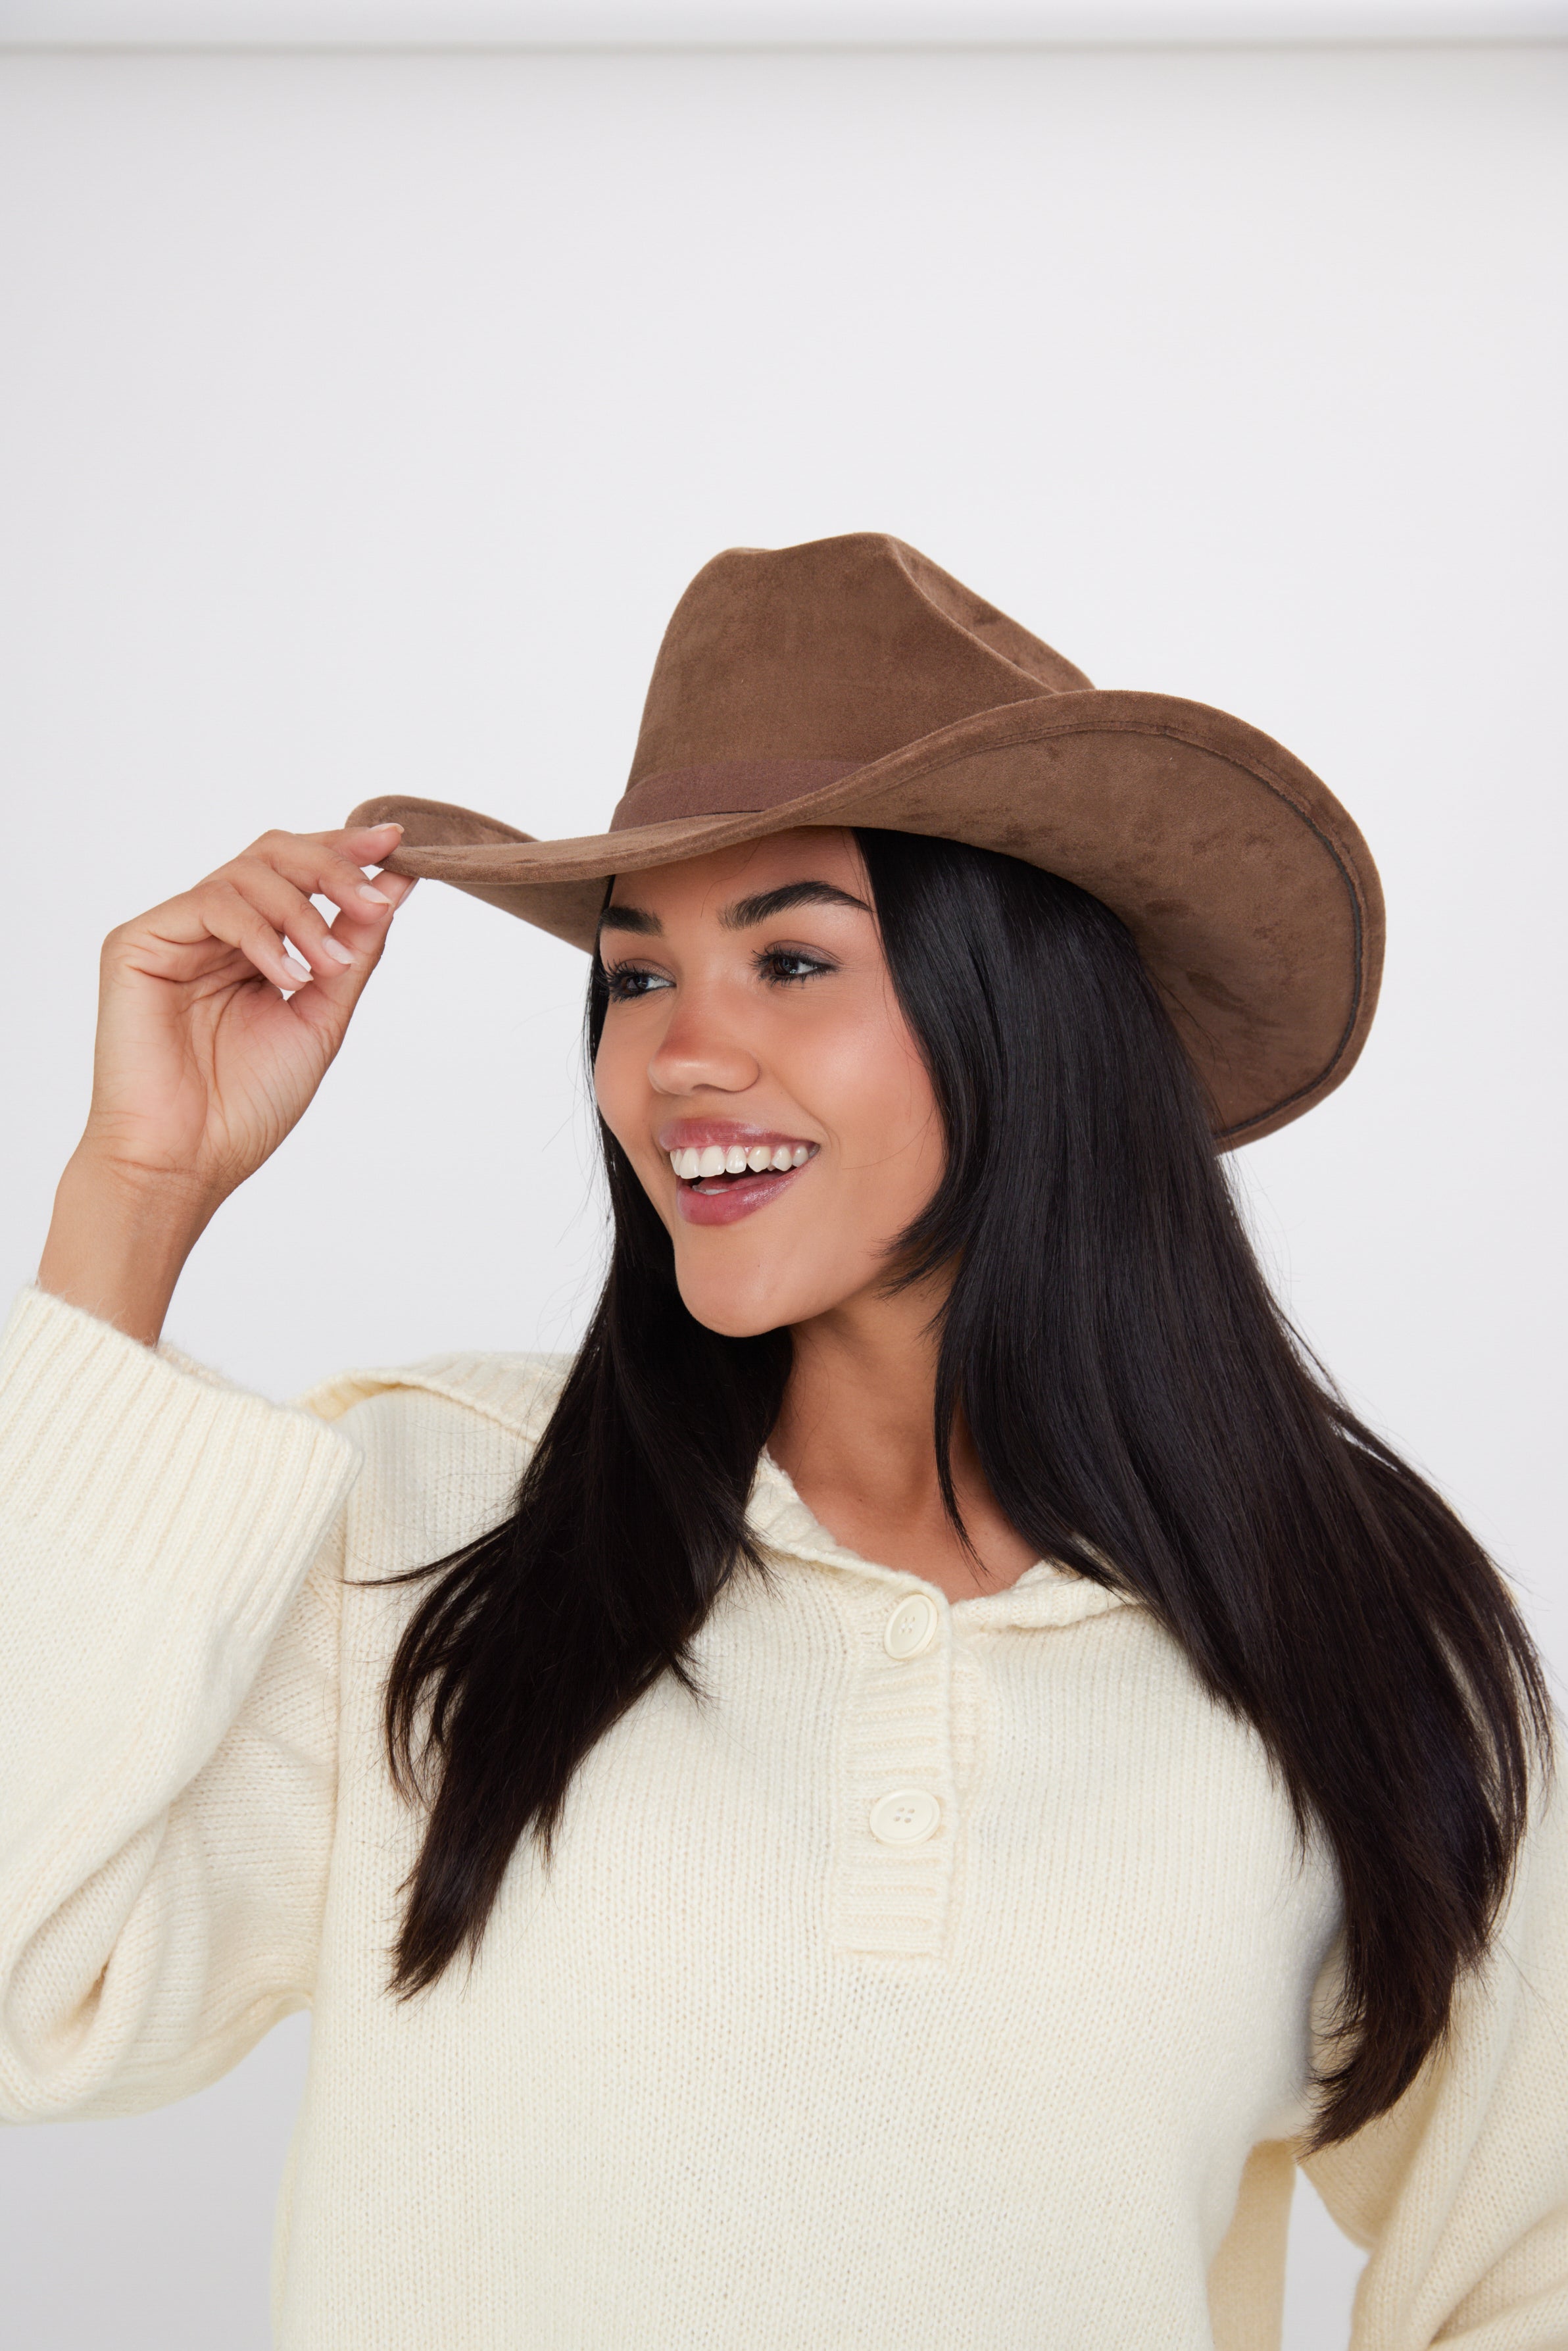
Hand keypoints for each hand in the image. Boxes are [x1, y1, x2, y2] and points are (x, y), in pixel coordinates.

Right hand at [36, 821, 416, 1342]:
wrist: (187, 1160)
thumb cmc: (245, 1104)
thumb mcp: (322, 1016)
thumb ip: (355, 949)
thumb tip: (398, 887)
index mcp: (254, 947)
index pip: (299, 874)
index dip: (346, 853)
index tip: (398, 845)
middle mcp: (212, 932)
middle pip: (274, 856)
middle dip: (333, 867)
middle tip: (375, 895)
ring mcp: (174, 933)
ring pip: (248, 873)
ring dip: (305, 911)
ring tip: (330, 966)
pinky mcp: (138, 942)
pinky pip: (213, 904)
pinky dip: (262, 934)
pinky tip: (287, 977)